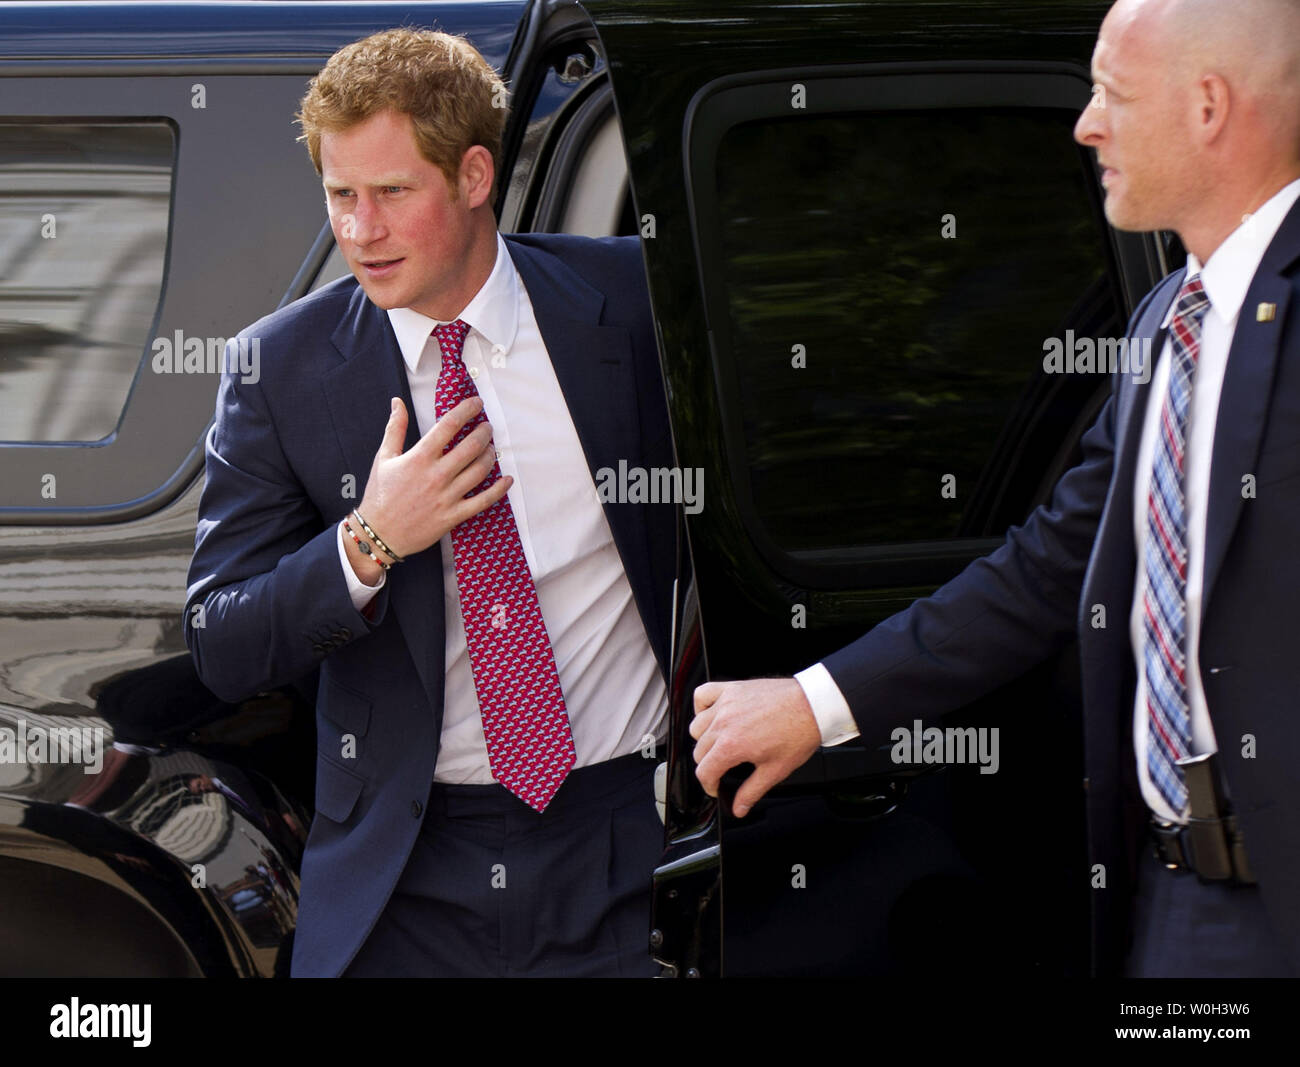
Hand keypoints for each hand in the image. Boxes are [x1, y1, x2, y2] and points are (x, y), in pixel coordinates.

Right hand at [352, 397, 509, 570]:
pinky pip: (482, 501)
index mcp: (419, 458)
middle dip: (484, 432)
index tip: (477, 403)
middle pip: (471, 447)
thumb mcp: (383, 458)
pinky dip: (499, 490)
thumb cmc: (380, 495)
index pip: (449, 426)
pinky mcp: (453, 516)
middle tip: (487, 427)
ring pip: (479, 471)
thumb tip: (397, 402)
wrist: (379, 534)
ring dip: (490, 456)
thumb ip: (394, 428)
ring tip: (491, 449)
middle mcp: (436, 475)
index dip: (466, 410)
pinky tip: (508, 480)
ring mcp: (447, 496)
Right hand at [690, 678, 821, 817]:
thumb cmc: (798, 734)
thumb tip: (738, 808)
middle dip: (709, 765)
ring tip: (719, 744)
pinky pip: (702, 695)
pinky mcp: (731, 688)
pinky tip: (712, 715)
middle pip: (699, 751)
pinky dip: (701, 706)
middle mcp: (723, 723)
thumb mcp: (775, 770)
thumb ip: (751, 792)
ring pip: (697, 727)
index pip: (703, 771)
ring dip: (704, 739)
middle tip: (723, 768)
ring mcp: (725, 704)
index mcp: (732, 745)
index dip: (709, 785)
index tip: (716, 786)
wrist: (812, 706)